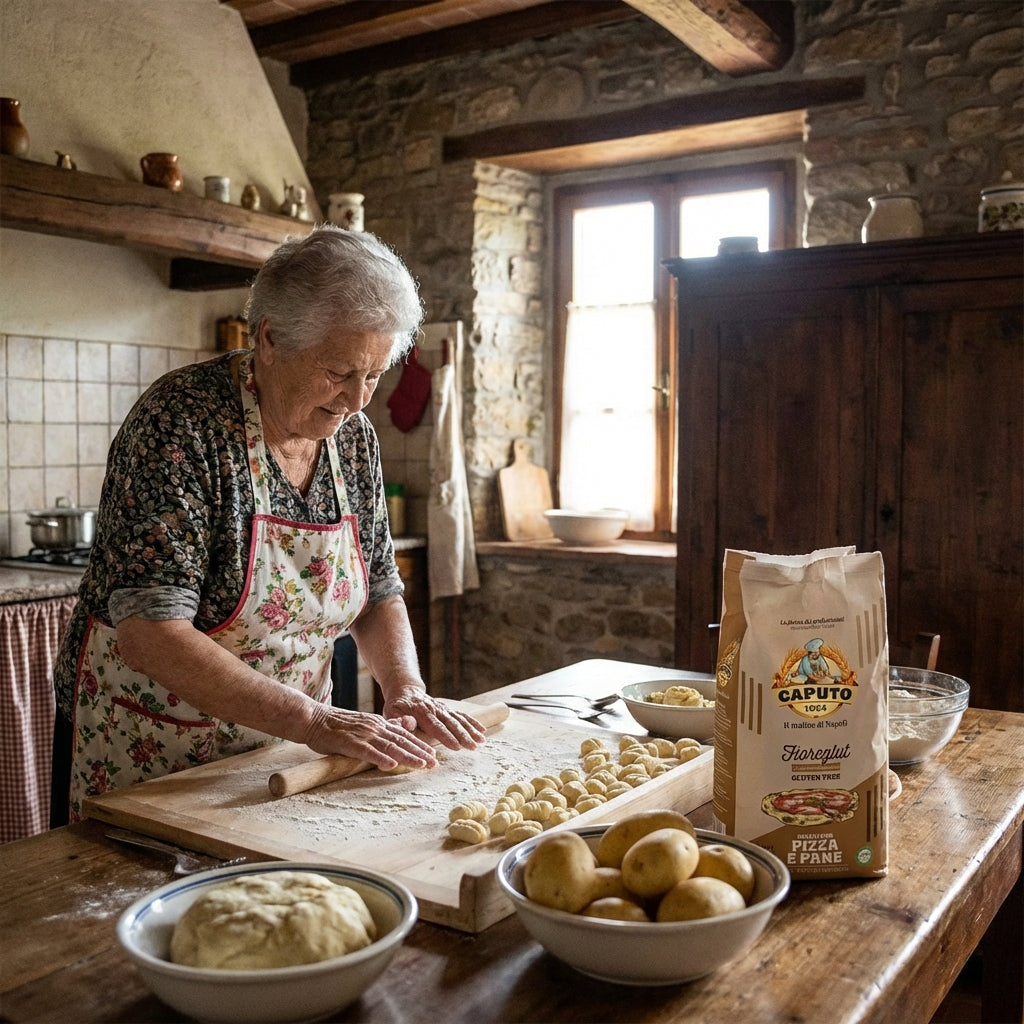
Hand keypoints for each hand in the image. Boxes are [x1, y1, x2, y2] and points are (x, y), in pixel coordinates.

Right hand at [303, 705, 441, 771]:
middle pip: (401, 741)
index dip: (419, 745)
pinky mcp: (349, 743)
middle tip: (434, 764)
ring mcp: (363, 735)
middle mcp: (374, 727)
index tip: (433, 755)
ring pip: (389, 746)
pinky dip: (380, 758)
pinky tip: (391, 765)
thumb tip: (405, 725)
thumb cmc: (337, 725)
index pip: (403, 735)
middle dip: (419, 752)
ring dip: (406, 756)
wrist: (313, 719)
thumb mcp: (365, 723)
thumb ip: (385, 725)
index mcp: (378, 724)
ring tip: (421, 765)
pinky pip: (367, 752)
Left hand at [383, 689, 486, 752]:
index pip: (435, 726)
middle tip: (473, 747)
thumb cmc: (396, 706)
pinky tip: (482, 730)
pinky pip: (462, 715)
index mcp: (420, 712)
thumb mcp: (391, 712)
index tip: (456, 746)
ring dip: (471, 730)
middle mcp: (434, 709)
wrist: (404, 690)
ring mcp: (442, 708)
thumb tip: (408, 723)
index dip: (446, 736)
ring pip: (459, 719)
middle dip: (463, 735)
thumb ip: (398, 720)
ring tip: (481, 741)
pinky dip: (472, 722)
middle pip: (451, 723)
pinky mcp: (447, 709)